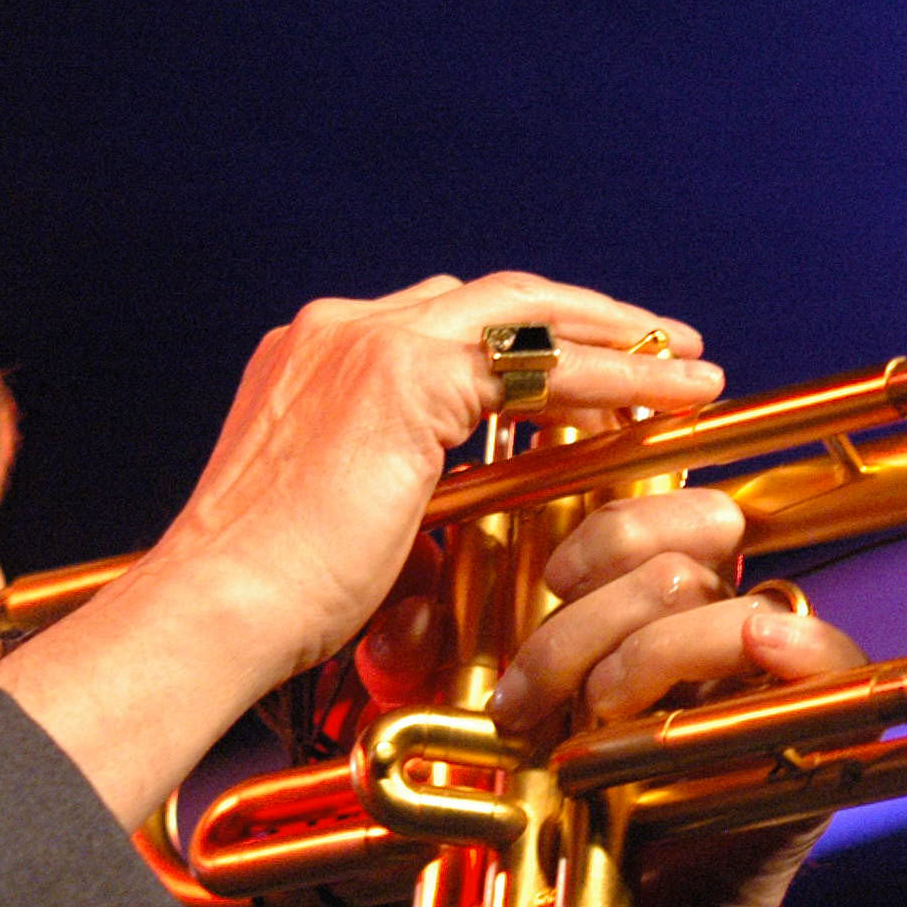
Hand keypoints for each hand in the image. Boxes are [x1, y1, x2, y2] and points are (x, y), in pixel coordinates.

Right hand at [0, 275, 719, 826]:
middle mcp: (337, 331)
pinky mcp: (404, 376)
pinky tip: (667, 397)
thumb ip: (400, 508)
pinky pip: (542, 366)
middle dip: (583, 319)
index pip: (442, 326)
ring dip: (618, 336)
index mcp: (311, 359)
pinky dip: (615, 377)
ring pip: (527, 314)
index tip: (580, 371)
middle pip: (491, 300)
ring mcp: (367, 343)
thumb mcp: (344, 532)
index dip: (524, 343)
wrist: (219, 606)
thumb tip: (452, 544)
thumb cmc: (268, 601)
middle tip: (657, 344)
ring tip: (687, 363)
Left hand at [360, 485, 866, 906]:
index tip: (546, 586)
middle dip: (592, 611)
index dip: (601, 529)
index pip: (656, 503)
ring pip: (725, 599)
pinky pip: (820, 650)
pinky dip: (769, 648)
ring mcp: (777, 671)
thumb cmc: (550, 837)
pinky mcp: (820, 726)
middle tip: (531, 697)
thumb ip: (435, 670)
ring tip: (591, 730)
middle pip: (686, 545)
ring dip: (641, 657)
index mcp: (653, 601)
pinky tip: (716, 683)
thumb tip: (399, 620)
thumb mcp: (480, 735)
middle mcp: (725, 618)